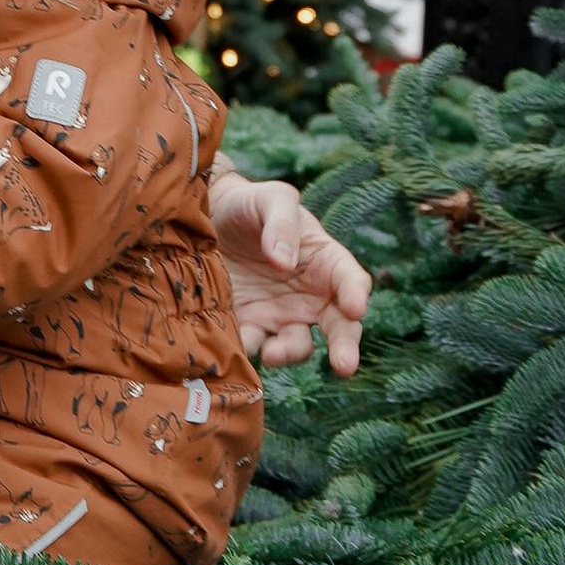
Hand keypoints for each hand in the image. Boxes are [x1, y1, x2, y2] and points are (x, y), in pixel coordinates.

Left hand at [207, 165, 368, 376]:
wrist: (207, 219)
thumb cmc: (250, 204)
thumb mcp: (271, 199)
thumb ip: (282, 222)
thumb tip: (285, 262)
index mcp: (327, 262)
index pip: (352, 282)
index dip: (357, 296)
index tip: (354, 308)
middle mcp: (311, 296)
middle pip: (339, 328)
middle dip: (345, 348)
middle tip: (344, 366)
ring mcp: (280, 315)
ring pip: (297, 345)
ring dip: (290, 353)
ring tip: (273, 353)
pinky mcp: (249, 326)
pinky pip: (254, 344)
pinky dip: (250, 349)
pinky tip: (239, 346)